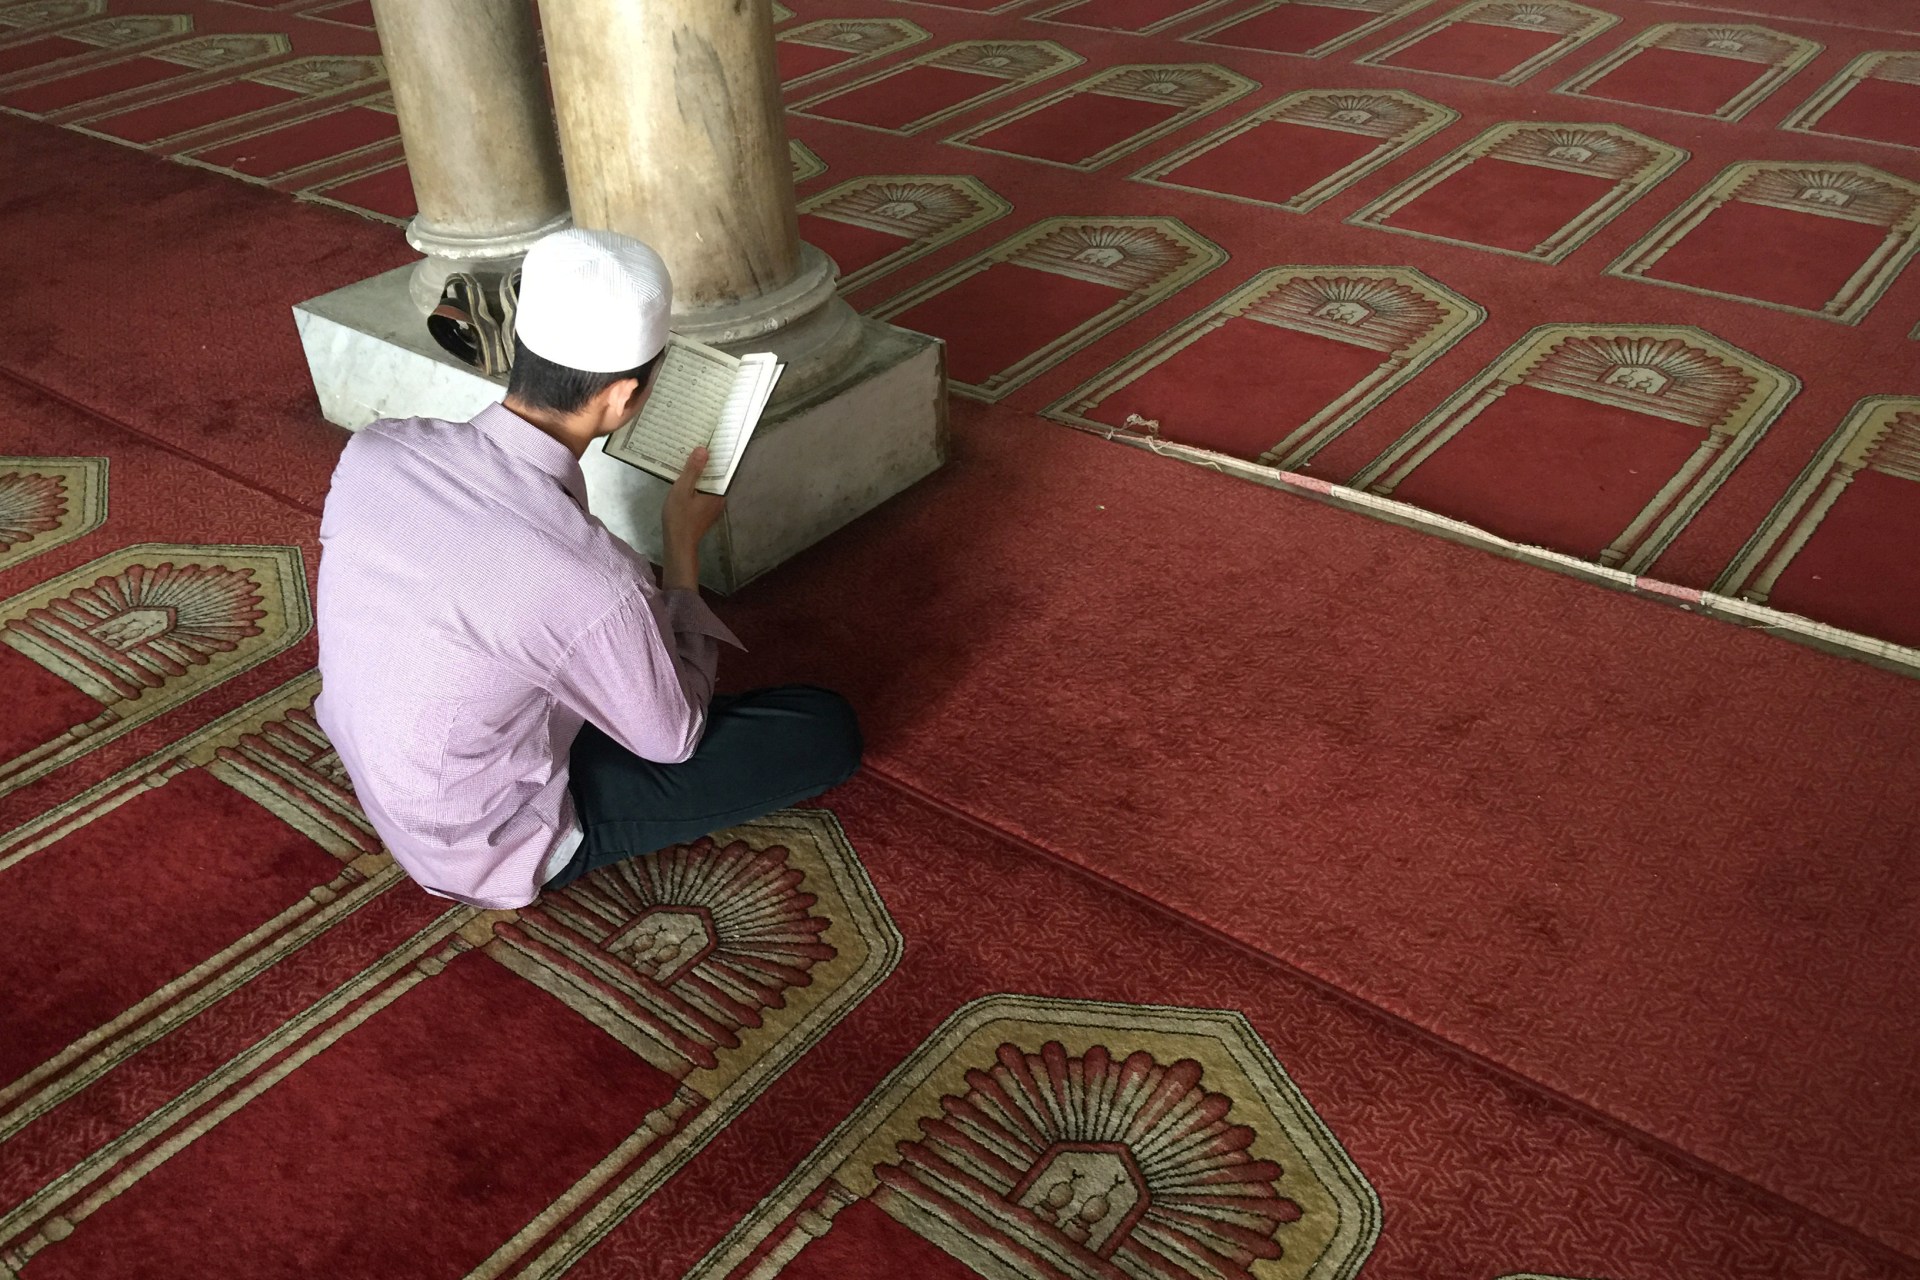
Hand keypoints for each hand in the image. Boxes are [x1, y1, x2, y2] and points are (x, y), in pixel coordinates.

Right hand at [660, 447, 725, 590]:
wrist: (678, 544)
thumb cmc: (680, 517)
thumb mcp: (683, 490)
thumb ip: (693, 470)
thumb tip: (703, 449)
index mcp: (719, 492)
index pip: (723, 468)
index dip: (718, 454)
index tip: (713, 439)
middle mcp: (720, 498)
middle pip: (716, 475)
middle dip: (709, 461)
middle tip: (700, 443)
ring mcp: (714, 505)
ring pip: (709, 483)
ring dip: (702, 472)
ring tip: (691, 455)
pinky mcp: (706, 510)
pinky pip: (704, 491)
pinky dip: (698, 482)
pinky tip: (687, 476)